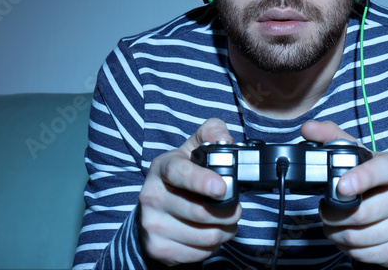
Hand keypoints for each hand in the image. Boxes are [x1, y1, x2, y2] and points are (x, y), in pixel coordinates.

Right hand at [138, 118, 240, 264]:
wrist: (152, 211)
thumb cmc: (179, 178)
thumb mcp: (193, 149)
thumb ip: (211, 134)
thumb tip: (225, 138)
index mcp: (162, 168)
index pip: (179, 172)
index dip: (201, 181)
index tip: (221, 187)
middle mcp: (152, 196)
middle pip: (201, 212)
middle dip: (229, 212)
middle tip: (234, 208)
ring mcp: (153, 225)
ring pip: (206, 236)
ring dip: (225, 230)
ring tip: (223, 221)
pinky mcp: (159, 248)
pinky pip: (201, 253)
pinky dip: (214, 246)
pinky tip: (208, 233)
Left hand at [301, 121, 387, 267]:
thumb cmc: (375, 182)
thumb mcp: (357, 157)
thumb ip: (331, 138)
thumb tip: (308, 128)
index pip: (383, 170)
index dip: (361, 178)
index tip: (341, 186)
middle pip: (362, 212)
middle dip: (333, 215)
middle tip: (325, 210)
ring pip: (358, 237)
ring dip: (336, 233)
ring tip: (336, 224)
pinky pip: (364, 254)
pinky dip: (348, 249)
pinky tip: (351, 237)